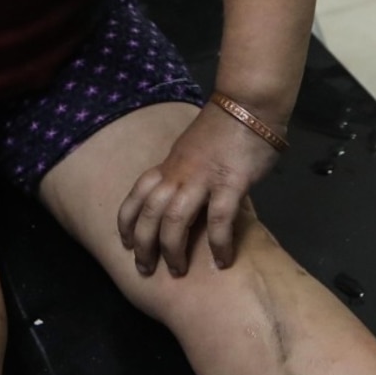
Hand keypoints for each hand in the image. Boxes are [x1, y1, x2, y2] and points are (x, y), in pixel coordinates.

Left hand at [118, 102, 284, 275]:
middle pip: (149, 212)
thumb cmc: (224, 127)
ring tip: (178, 271)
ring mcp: (202, 178)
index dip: (127, 221)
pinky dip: (217, 243)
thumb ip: (184, 172)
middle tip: (146, 269)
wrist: (249, 104)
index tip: (126, 243)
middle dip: (144, 245)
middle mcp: (179, 173)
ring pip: (174, 219)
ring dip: (172, 249)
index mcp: (169, 165)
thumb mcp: (192, 149)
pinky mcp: (230, 182)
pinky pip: (218, 219)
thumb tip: (184, 197)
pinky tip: (222, 260)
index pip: (137, 194)